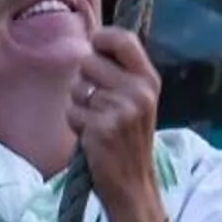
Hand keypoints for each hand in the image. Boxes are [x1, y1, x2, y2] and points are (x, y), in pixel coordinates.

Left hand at [72, 27, 164, 221]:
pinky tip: (92, 138)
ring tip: (97, 122)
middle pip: (88, 61)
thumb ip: (120, 71)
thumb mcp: (138, 100)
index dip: (101, 39)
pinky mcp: (102, 128)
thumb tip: (90, 37)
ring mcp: (121, 110)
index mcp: (149, 79)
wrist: (134, 184)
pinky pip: (71, 112)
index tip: (94, 49)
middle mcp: (139, 91)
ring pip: (76, 88)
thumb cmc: (130, 139)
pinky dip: (75, 125)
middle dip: (83, 80)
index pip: (122, 38)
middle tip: (98, 104)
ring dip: (78, 105)